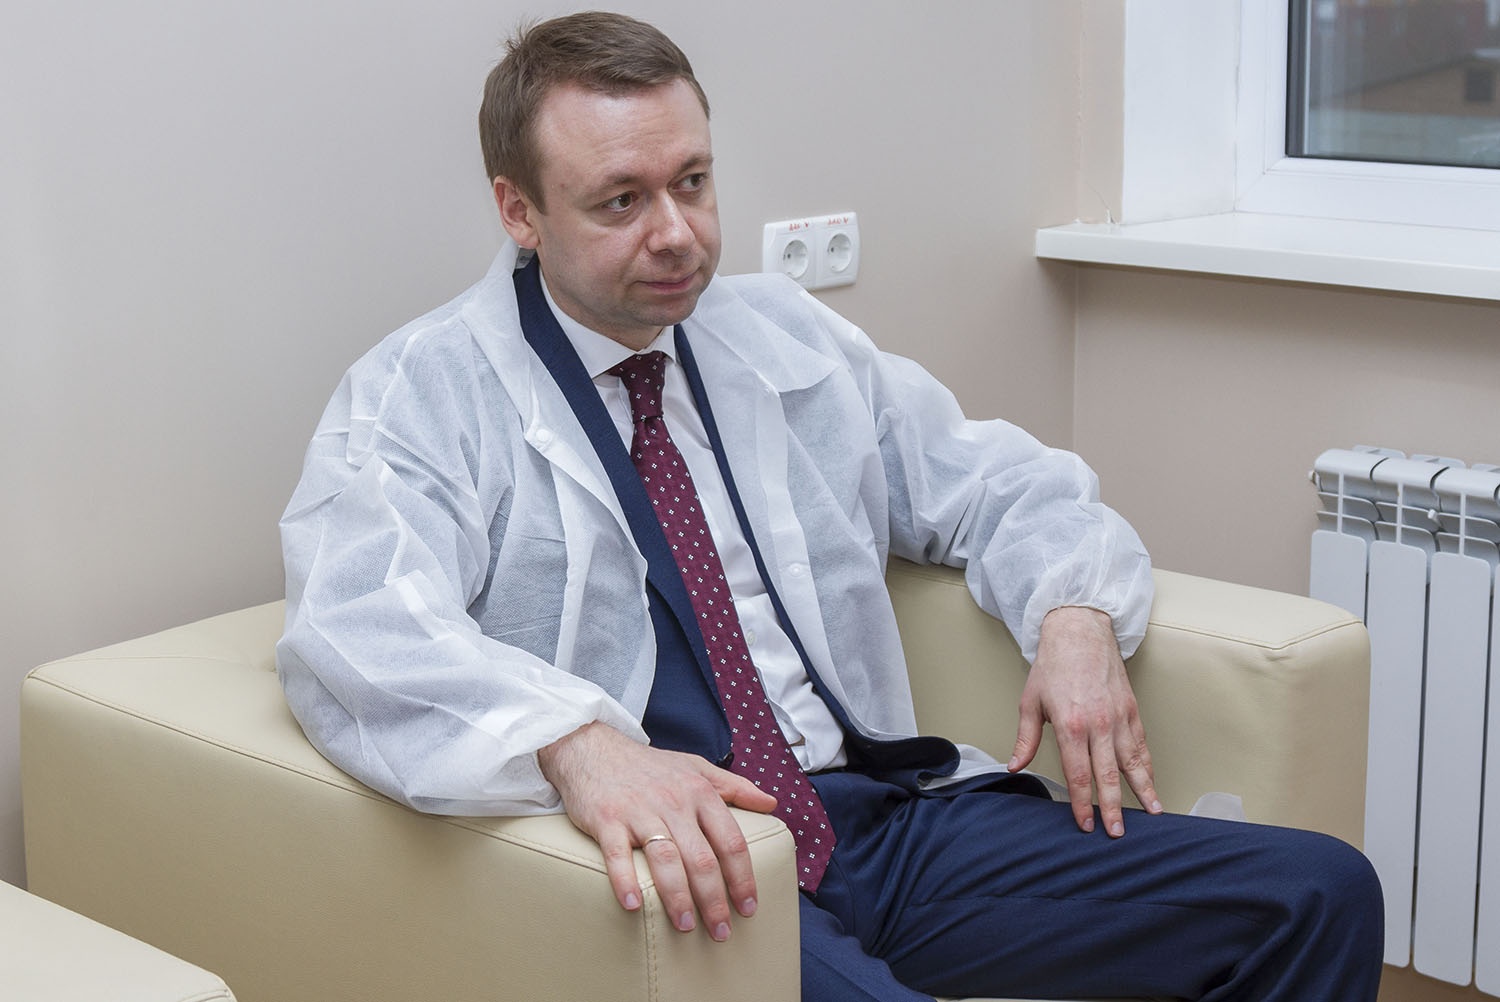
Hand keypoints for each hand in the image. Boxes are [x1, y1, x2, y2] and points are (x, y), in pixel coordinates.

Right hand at [537, 722, 777, 941]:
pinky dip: (625, 881)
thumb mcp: (695, 766)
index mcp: (699, 792)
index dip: (743, 877)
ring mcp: (638, 811)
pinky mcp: (606, 819)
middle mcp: (673, 802)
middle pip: (701, 858)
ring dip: (677, 898)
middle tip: (721, 932)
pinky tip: (634, 906)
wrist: (592, 748)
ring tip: (687, 926)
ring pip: (665, 860)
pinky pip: (618, 855)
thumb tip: (772, 802)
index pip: (731, 841)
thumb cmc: (648, 765)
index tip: (748, 907)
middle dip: (714, 899)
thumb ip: (734, 786)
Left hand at [1009, 606, 1160, 836]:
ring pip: (1133, 762)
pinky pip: (1142, 744)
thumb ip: (1026, 738)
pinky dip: (1148, 766)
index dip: (1082, 803)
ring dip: (1143, 790)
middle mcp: (1098, 724)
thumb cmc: (1053, 666)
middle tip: (1117, 833)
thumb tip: (1015, 766)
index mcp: (1071, 725)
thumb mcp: (1030, 702)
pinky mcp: (1132, 710)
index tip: (1086, 824)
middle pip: (1108, 775)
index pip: (1078, 774)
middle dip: (1114, 807)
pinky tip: (1152, 782)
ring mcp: (1119, 717)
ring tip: (1153, 814)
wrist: (1080, 632)